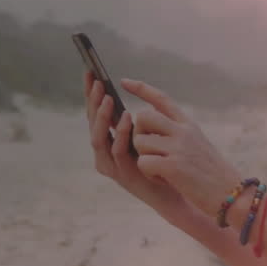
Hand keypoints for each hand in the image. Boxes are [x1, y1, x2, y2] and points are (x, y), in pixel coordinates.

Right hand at [83, 70, 188, 218]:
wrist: (175, 194)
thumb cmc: (162, 164)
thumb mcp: (147, 138)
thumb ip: (138, 122)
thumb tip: (134, 94)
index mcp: (109, 142)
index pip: (95, 114)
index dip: (91, 94)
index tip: (91, 72)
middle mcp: (105, 154)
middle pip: (92, 124)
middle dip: (94, 102)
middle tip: (98, 82)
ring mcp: (112, 166)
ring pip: (99, 138)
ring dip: (103, 117)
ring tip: (109, 98)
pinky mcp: (123, 175)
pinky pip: (117, 151)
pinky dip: (120, 134)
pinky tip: (127, 118)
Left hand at [119, 77, 242, 220]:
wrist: (232, 194)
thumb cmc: (213, 174)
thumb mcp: (199, 145)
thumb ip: (178, 133)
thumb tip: (150, 122)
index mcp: (189, 125)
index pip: (161, 99)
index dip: (141, 89)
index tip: (123, 82)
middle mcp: (184, 131)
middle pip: (143, 117)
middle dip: (137, 133)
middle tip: (149, 150)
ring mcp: (179, 147)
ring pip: (140, 142)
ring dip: (144, 158)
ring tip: (161, 171)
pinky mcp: (174, 166)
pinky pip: (143, 162)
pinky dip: (149, 174)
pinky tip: (164, 180)